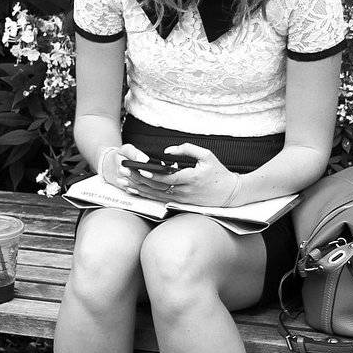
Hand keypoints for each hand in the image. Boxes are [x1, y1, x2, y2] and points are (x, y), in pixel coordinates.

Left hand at [123, 144, 239, 206]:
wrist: (230, 194)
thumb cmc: (219, 172)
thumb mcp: (207, 155)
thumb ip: (187, 149)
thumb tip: (167, 151)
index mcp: (190, 179)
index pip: (166, 178)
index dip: (151, 174)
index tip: (137, 168)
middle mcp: (183, 191)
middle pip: (155, 187)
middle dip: (137, 179)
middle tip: (121, 172)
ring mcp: (180, 199)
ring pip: (154, 195)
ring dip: (137, 188)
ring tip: (122, 181)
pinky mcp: (179, 203)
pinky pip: (158, 199)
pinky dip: (145, 194)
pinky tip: (133, 190)